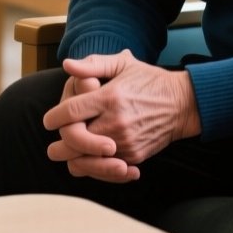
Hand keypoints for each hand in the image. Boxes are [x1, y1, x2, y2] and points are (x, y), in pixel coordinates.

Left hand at [42, 51, 198, 173]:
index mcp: (110, 97)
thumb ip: (94, 64)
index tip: (49, 120)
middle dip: (60, 144)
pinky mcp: (135, 156)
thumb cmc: (149, 80)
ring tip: (70, 154)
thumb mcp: (123, 64)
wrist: (183, 104)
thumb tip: (67, 65)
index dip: (54, 118)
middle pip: (74, 141)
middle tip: (54, 145)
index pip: (70, 113)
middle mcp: (116, 122)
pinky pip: (106, 169)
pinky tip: (92, 159)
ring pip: (87, 161)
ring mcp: (126, 141)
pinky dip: (95, 166)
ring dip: (75, 158)